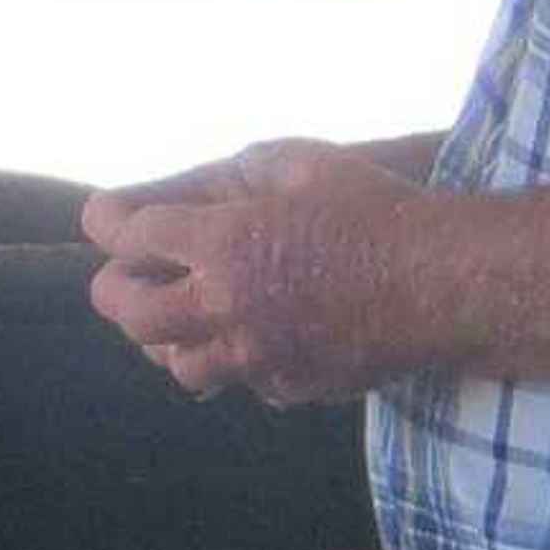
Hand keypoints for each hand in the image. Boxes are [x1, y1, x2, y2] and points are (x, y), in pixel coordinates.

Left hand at [81, 136, 403, 404]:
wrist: (444, 284)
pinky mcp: (289, 386)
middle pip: (130, 314)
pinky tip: (247, 332)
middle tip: (124, 275)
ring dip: (168, 336)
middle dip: (117, 289)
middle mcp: (228, 308)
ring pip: (175, 364)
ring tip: (181, 311)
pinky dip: (228, 357)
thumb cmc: (376, 210)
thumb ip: (230, 175)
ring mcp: (257, 357)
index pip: (133, 237)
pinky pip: (236, 380)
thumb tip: (182, 193)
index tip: (106, 217)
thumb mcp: (300, 162)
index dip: (111, 223)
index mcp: (226, 244)